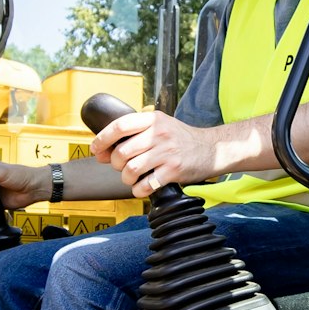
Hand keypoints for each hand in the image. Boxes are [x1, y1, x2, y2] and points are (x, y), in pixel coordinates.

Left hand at [91, 111, 215, 197]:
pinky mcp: (174, 170)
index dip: (103, 139)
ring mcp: (167, 152)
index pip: (120, 125)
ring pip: (131, 169)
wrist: (212, 149)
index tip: (96, 149)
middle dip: (116, 164)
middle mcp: (159, 133)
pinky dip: (139, 190)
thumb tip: (104, 151)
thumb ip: (136, 133)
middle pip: (122, 152)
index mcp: (153, 119)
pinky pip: (146, 185)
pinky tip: (142, 188)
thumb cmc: (182, 139)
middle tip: (121, 167)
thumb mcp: (161, 125)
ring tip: (132, 178)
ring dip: (126, 178)